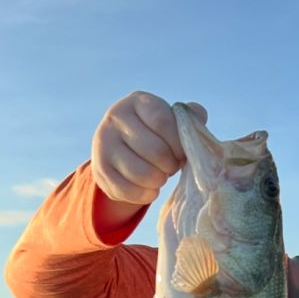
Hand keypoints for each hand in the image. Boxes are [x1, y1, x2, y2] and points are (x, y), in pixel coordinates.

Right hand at [91, 91, 207, 206]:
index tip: (183, 154)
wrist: (120, 150)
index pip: (162, 121)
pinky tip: (151, 189)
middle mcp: (116, 117)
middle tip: (172, 168)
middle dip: (170, 165)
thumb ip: (188, 118)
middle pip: (155, 150)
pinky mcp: (99, 169)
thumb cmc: (155, 135)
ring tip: (161, 177)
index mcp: (137, 102)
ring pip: (142, 173)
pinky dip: (145, 195)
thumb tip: (199, 115)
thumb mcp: (170, 121)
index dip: (178, 143)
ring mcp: (104, 143)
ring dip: (158, 181)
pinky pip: (128, 190)